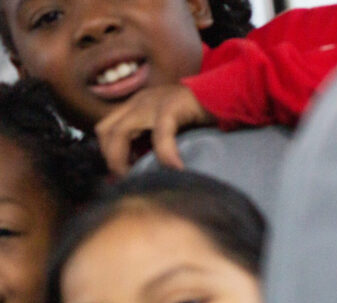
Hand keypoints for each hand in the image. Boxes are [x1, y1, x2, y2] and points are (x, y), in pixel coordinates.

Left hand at [95, 84, 215, 175]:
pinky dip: (164, 154)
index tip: (122, 173)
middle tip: (127, 178)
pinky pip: (160, 134)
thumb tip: (136, 171)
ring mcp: (153, 101)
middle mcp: (139, 101)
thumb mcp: (167, 130)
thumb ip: (149, 144)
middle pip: (105, 131)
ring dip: (122, 159)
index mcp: (135, 105)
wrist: (231, 90)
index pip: (105, 130)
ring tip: (140, 177)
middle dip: (110, 158)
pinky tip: (175, 169)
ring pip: (120, 131)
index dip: (108, 154)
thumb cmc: (200, 116)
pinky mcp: (173, 105)